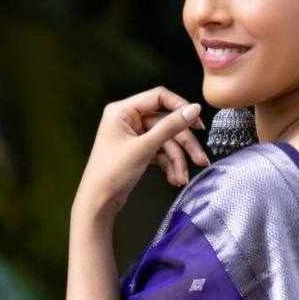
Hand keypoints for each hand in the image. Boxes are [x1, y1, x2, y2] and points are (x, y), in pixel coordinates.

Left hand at [73, 86, 209, 218]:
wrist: (98, 202)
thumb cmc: (111, 173)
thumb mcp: (144, 148)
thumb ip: (170, 127)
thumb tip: (194, 109)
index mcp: (122, 111)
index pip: (158, 97)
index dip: (180, 107)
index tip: (197, 121)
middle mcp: (128, 120)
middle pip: (166, 124)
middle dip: (183, 145)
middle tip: (200, 159)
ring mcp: (134, 136)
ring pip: (166, 141)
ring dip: (177, 160)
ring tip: (183, 178)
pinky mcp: (138, 151)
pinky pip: (160, 153)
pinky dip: (169, 166)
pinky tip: (174, 179)